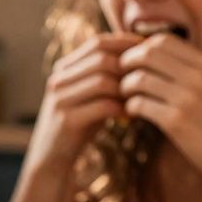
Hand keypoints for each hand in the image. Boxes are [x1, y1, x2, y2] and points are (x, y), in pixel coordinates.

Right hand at [30, 33, 142, 168]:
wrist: (52, 159)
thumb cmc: (80, 125)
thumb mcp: (90, 96)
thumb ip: (107, 76)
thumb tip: (141, 55)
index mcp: (64, 69)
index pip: (97, 42)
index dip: (125, 43)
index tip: (149, 52)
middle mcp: (58, 79)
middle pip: (101, 58)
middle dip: (129, 67)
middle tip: (149, 77)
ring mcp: (60, 99)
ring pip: (102, 80)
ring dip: (126, 89)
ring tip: (140, 98)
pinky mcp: (66, 121)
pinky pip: (102, 106)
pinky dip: (121, 109)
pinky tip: (130, 116)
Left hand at [118, 35, 201, 189]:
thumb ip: (190, 71)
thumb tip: (154, 57)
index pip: (164, 40)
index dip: (141, 48)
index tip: (133, 62)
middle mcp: (199, 76)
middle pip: (148, 54)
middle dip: (128, 64)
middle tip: (122, 77)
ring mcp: (187, 98)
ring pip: (139, 78)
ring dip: (126, 87)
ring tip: (128, 97)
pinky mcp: (176, 121)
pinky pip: (139, 104)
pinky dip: (130, 107)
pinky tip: (133, 113)